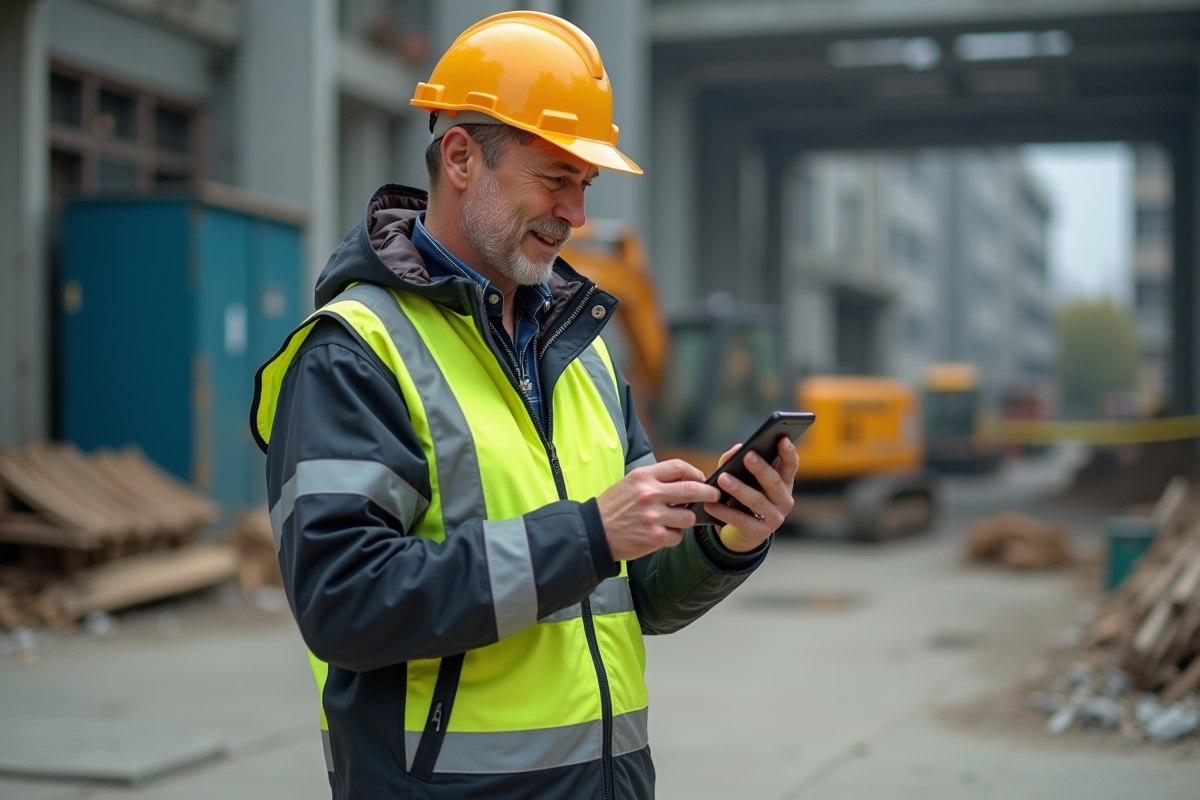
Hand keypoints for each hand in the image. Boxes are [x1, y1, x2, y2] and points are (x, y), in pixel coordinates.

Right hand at [596, 459, 721, 561]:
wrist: (594, 533)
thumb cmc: (613, 508)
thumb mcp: (629, 483)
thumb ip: (655, 480)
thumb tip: (685, 480)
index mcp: (643, 477)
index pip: (679, 467)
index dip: (695, 472)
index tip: (701, 479)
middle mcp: (650, 494)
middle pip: (693, 489)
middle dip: (709, 493)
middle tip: (714, 496)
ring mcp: (653, 517)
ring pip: (688, 517)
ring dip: (686, 520)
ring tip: (673, 521)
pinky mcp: (654, 537)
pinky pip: (677, 536)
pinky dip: (673, 537)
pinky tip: (660, 534)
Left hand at [702, 438, 797, 552]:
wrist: (742, 534)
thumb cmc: (743, 499)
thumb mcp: (742, 479)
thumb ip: (736, 462)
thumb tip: (737, 448)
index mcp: (783, 484)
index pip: (790, 466)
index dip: (788, 452)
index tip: (782, 439)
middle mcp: (784, 500)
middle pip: (774, 482)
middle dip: (760, 468)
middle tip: (747, 455)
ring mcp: (775, 518)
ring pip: (757, 500)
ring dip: (738, 488)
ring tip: (722, 479)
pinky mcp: (760, 532)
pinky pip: (741, 520)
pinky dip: (724, 511)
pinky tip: (710, 504)